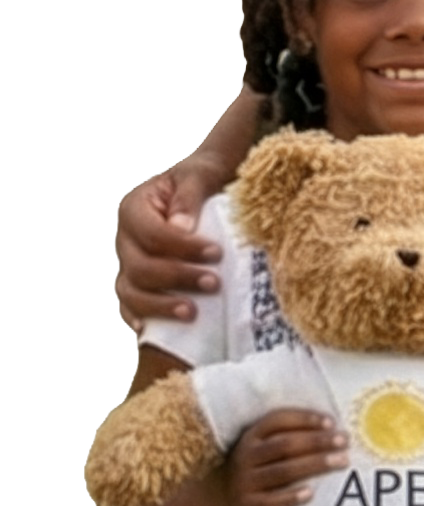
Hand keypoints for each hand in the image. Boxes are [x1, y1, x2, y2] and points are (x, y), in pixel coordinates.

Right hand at [115, 159, 228, 329]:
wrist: (206, 187)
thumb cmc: (200, 179)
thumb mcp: (198, 174)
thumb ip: (188, 196)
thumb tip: (181, 227)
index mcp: (135, 209)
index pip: (152, 233)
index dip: (182, 246)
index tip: (215, 252)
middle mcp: (126, 239)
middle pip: (140, 267)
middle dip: (177, 278)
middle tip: (213, 283)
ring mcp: (129, 263)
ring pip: (131, 292)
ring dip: (161, 305)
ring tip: (192, 312)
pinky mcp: (138, 282)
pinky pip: (131, 305)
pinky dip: (141, 318)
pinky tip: (153, 330)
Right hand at [221, 409, 347, 505]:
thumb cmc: (248, 470)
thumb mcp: (256, 448)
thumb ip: (284, 436)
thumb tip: (330, 428)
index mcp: (250, 437)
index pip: (279, 420)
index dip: (306, 418)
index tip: (331, 421)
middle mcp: (246, 457)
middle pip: (286, 444)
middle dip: (318, 441)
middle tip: (344, 440)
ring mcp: (245, 483)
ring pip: (284, 471)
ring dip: (315, 465)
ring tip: (341, 461)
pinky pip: (271, 502)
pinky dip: (291, 497)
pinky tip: (310, 493)